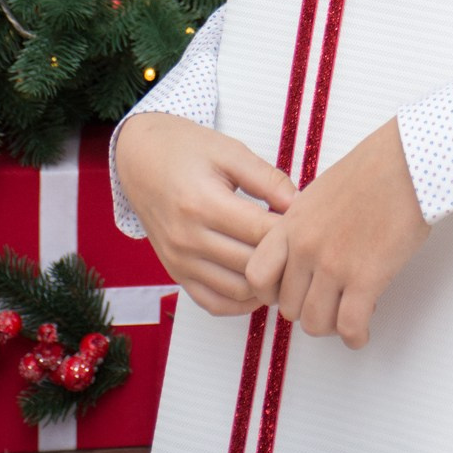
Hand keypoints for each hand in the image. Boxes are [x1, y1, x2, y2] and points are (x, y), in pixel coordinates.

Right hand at [114, 114, 295, 316]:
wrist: (141, 159)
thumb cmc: (187, 149)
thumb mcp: (230, 152)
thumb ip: (267, 179)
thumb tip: (301, 203)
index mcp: (203, 204)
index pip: (260, 232)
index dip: (292, 230)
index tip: (312, 223)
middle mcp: (187, 239)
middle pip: (251, 264)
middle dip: (284, 258)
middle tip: (306, 247)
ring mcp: (179, 261)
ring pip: (236, 290)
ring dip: (266, 284)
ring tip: (287, 265)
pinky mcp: (176, 274)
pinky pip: (213, 303)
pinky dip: (240, 302)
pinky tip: (260, 284)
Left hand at [245, 118, 428, 349]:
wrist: (408, 162)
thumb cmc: (374, 168)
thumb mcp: (322, 191)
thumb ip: (305, 224)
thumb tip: (303, 254)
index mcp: (293, 223)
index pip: (257, 276)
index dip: (271, 292)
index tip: (290, 292)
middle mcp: (307, 247)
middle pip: (288, 307)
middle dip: (308, 310)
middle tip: (328, 303)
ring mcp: (335, 264)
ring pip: (315, 323)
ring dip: (331, 326)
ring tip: (346, 316)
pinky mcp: (366, 278)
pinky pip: (349, 327)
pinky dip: (355, 336)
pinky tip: (362, 331)